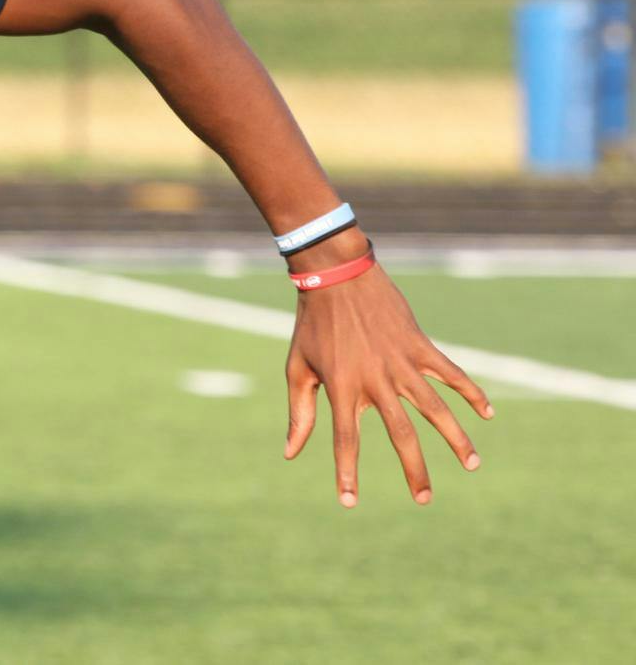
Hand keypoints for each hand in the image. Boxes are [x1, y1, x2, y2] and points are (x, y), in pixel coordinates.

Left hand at [284, 262, 492, 506]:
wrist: (335, 275)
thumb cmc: (313, 325)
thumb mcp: (297, 367)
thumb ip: (300, 412)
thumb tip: (291, 453)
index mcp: (342, 387)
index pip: (345, 440)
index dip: (347, 472)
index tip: (349, 502)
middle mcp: (375, 379)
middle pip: (401, 434)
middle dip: (414, 469)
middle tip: (424, 500)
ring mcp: (400, 362)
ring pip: (436, 408)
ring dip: (456, 438)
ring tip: (472, 465)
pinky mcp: (419, 345)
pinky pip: (451, 373)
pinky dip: (471, 391)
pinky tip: (488, 413)